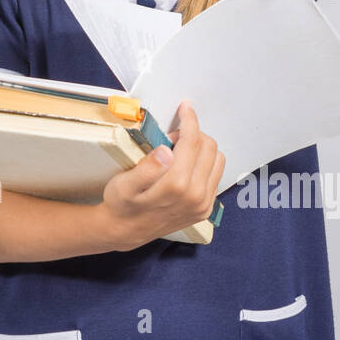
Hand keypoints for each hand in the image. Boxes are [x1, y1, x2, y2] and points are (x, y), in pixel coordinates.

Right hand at [100, 99, 225, 249]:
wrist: (126, 231)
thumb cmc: (122, 204)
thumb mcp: (124, 184)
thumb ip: (146, 168)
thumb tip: (166, 150)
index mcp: (176, 186)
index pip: (192, 141)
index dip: (189, 120)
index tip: (185, 108)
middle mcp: (196, 196)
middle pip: (209, 148)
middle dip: (193, 134)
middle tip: (171, 137)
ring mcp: (203, 204)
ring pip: (217, 160)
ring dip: (201, 148)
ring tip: (179, 151)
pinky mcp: (205, 209)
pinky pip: (216, 176)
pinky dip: (205, 163)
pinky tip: (186, 165)